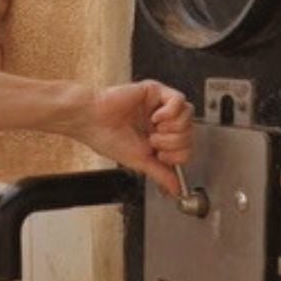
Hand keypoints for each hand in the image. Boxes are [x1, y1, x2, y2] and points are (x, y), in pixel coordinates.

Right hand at [85, 80, 192, 195]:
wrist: (91, 120)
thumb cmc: (106, 138)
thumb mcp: (139, 161)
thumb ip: (161, 174)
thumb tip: (175, 191)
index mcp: (158, 136)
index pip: (186, 146)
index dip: (178, 154)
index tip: (160, 155)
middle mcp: (161, 120)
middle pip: (189, 131)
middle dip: (173, 142)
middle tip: (152, 141)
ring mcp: (159, 104)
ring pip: (188, 115)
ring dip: (172, 127)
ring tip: (153, 128)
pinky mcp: (155, 90)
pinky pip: (179, 100)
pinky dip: (170, 112)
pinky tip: (154, 117)